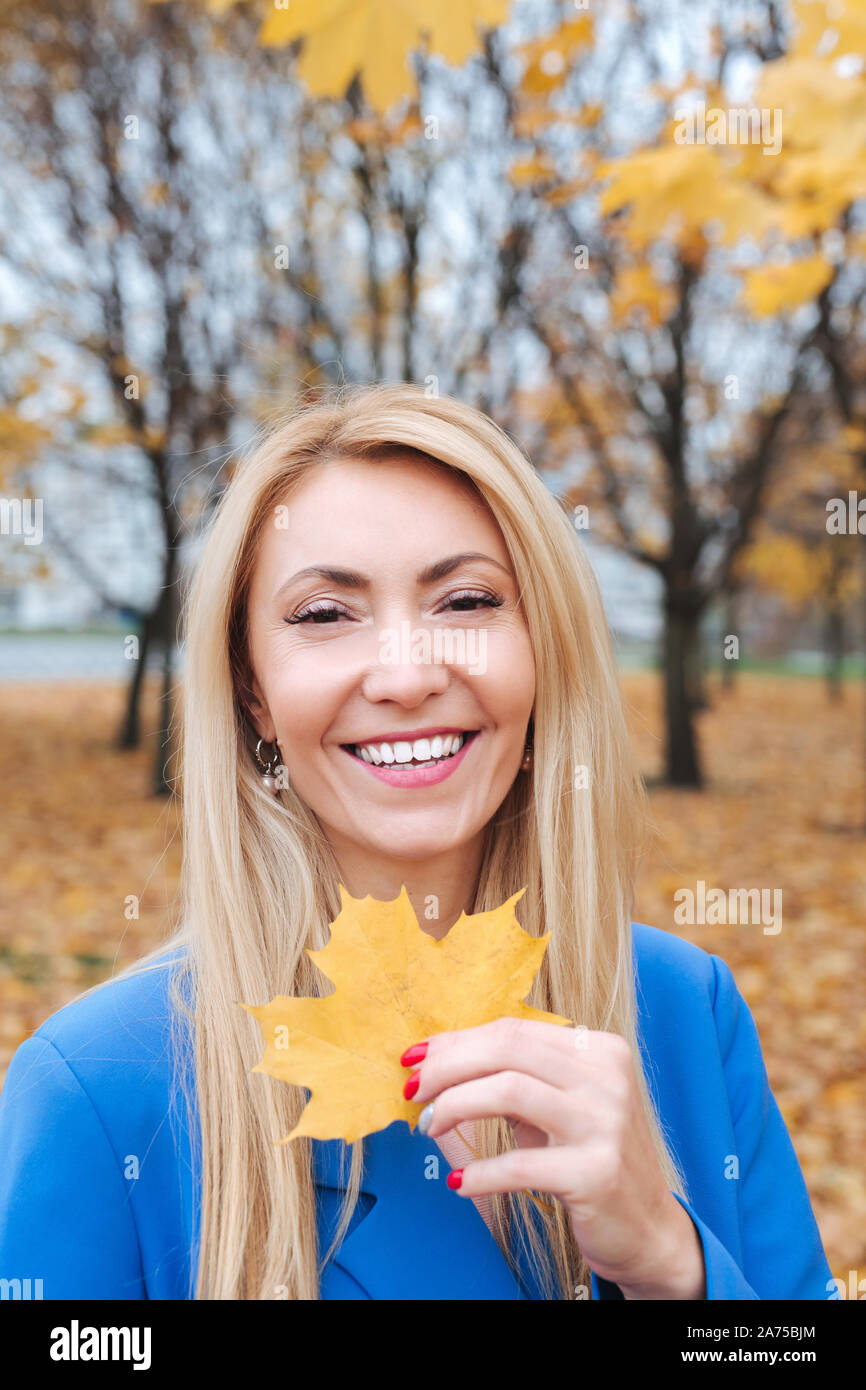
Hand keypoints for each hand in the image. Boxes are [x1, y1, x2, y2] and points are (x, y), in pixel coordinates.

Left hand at [401, 1017, 705, 1299]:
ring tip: (428, 1127)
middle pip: (506, 1050)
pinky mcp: (597, 1173)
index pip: (513, 1030)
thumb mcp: (556, 1107)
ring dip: (454, 1106)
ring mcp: (605, 1123)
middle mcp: (607, 1077)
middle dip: (447, 1066)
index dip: (457, 1041)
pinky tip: (459, 1183)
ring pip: (508, 1090)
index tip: (416, 1058)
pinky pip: (520, 1164)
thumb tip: (434, 1063)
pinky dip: (480, 1172)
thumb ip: (510, 1078)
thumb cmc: (588, 1158)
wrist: (648, 1228)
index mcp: (599, 1050)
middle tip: (413, 1090)